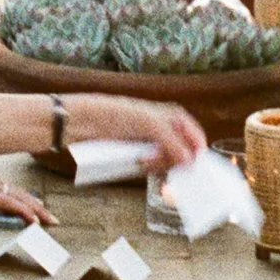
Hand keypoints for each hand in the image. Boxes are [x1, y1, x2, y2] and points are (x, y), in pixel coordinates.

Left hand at [0, 168, 53, 228]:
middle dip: (38, 210)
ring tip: (49, 214)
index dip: (21, 212)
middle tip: (53, 221)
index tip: (35, 222)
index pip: (6, 202)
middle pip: (20, 198)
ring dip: (35, 204)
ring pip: (19, 193)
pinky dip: (26, 197)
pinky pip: (13, 190)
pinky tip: (32, 201)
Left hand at [66, 92, 206, 167]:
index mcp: (168, 114)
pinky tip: (139, 163)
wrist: (82, 121)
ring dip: (159, 163)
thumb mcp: (149, 124)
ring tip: (143, 159)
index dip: (196, 145)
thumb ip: (172, 142)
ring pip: (165, 159)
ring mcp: (147, 141)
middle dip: (175, 157)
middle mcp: (160, 127)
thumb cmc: (116, 114)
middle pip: (180, 149)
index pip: (191, 131)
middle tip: (163, 162)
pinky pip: (150, 164)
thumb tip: (190, 161)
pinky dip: (148, 166)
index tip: (197, 162)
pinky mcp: (135, 152)